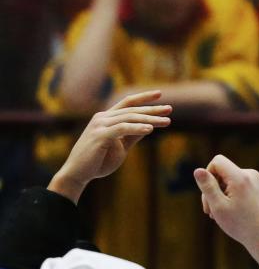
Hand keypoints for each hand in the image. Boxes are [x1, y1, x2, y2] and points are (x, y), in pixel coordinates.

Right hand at [48, 91, 171, 202]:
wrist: (78, 174)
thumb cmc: (99, 161)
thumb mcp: (121, 146)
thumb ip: (133, 135)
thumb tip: (149, 125)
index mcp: (107, 118)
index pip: (127, 102)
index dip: (143, 97)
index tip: (160, 94)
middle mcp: (102, 118)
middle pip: (132, 110)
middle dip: (152, 109)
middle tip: (170, 109)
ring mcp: (99, 126)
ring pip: (129, 118)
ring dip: (150, 119)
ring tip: (167, 122)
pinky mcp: (99, 136)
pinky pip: (122, 129)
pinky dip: (137, 128)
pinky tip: (150, 129)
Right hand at [193, 155, 258, 256]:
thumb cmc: (240, 224)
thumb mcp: (218, 206)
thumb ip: (207, 187)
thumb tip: (198, 170)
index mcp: (241, 177)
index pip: (217, 161)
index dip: (208, 174)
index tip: (208, 193)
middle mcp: (252, 175)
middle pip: (224, 172)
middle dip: (214, 189)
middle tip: (209, 211)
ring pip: (233, 181)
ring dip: (223, 194)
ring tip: (221, 214)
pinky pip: (243, 186)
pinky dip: (235, 196)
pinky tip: (235, 213)